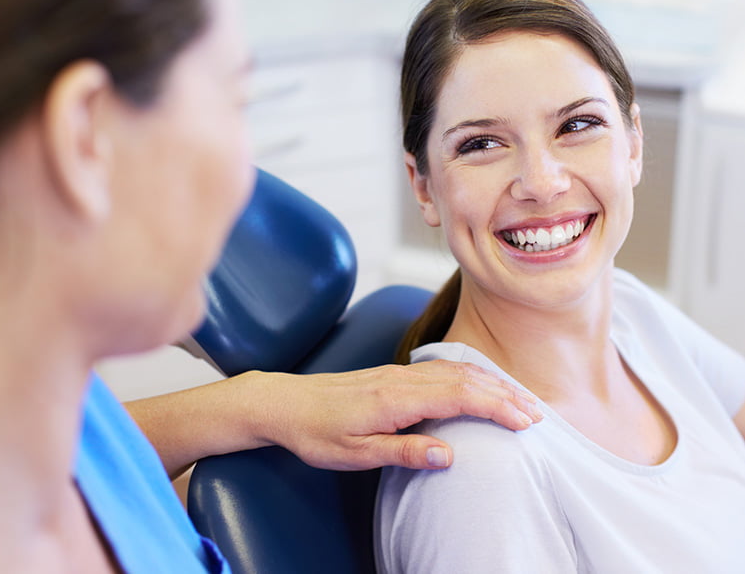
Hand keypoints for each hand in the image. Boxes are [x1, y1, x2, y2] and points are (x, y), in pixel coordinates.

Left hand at [247, 360, 542, 470]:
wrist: (285, 403)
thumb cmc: (317, 432)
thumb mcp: (355, 453)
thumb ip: (403, 451)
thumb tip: (450, 454)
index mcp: (396, 398)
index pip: (460, 396)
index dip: (497, 407)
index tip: (526, 422)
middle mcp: (402, 379)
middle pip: (465, 379)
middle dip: (505, 394)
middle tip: (537, 413)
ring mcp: (398, 373)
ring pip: (455, 370)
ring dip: (491, 382)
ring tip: (519, 398)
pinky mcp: (393, 374)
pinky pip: (441, 368)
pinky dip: (469, 375)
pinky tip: (479, 382)